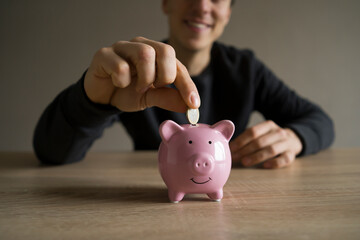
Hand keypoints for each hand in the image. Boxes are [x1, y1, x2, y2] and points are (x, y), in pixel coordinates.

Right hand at [84, 36, 199, 111]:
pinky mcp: (104, 54)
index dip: (187, 85)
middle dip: (165, 76)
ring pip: (145, 53)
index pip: (178, 64)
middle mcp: (141, 45)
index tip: (194, 105)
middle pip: (165, 50)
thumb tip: (191, 107)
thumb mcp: (150, 98)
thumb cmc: (127, 92)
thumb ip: (168, 98)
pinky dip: (123, 81)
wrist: (101, 96)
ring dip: (145, 78)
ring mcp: (122, 47)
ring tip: (138, 87)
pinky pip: (120, 65)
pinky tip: (119, 84)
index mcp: (156, 54)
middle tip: (154, 88)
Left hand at [229, 120, 302, 168]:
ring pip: (271, 150)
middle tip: (234, 158)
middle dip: (245, 150)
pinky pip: (285, 159)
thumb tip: (229, 146)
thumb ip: (247, 137)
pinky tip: (265, 166)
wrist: (293, 140)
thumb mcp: (261, 133)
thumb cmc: (270, 138)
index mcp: (268, 125)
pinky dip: (275, 163)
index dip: (241, 141)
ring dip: (256, 157)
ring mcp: (287, 143)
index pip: (253, 132)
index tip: (231, 149)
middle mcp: (278, 132)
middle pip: (260, 141)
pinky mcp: (292, 154)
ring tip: (245, 162)